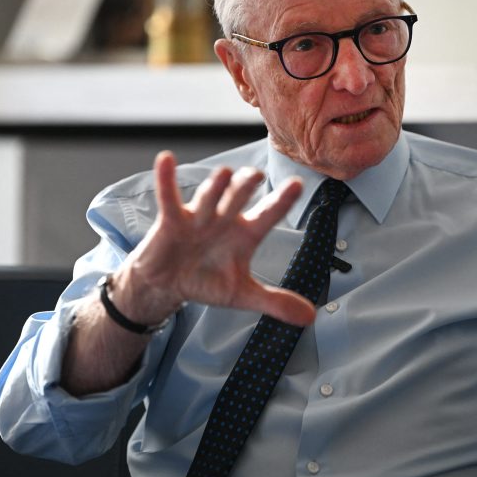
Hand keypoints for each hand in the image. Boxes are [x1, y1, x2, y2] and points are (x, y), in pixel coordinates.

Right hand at [113, 151, 314, 327]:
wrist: (168, 285)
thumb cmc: (207, 281)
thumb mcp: (242, 294)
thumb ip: (275, 302)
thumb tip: (310, 317)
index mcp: (245, 234)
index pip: (267, 215)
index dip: (281, 201)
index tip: (297, 185)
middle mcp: (225, 220)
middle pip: (238, 200)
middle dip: (245, 188)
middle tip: (256, 175)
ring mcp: (198, 217)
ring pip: (208, 199)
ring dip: (214, 189)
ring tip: (224, 175)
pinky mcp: (171, 220)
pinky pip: (168, 197)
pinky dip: (166, 179)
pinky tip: (166, 159)